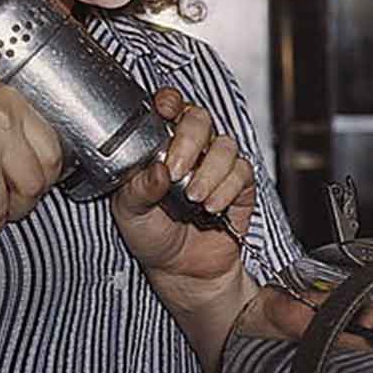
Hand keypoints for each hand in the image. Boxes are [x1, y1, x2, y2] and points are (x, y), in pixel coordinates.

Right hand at [0, 79, 63, 249]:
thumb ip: (1, 123)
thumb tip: (25, 159)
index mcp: (8, 101)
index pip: (51, 149)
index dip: (43, 178)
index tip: (28, 188)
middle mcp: (1, 121)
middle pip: (35, 183)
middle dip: (18, 206)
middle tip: (0, 210)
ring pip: (4, 207)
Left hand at [111, 87, 254, 285]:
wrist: (179, 271)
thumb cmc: (151, 234)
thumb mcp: (130, 211)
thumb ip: (139, 188)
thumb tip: (156, 169)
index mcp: (160, 143)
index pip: (169, 106)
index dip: (170, 101)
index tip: (164, 110)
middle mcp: (191, 147)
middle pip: (199, 118)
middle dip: (189, 141)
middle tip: (176, 170)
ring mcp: (216, 164)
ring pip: (225, 144)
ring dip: (210, 171)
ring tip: (194, 198)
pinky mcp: (239, 185)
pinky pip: (242, 172)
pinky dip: (226, 190)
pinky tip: (212, 207)